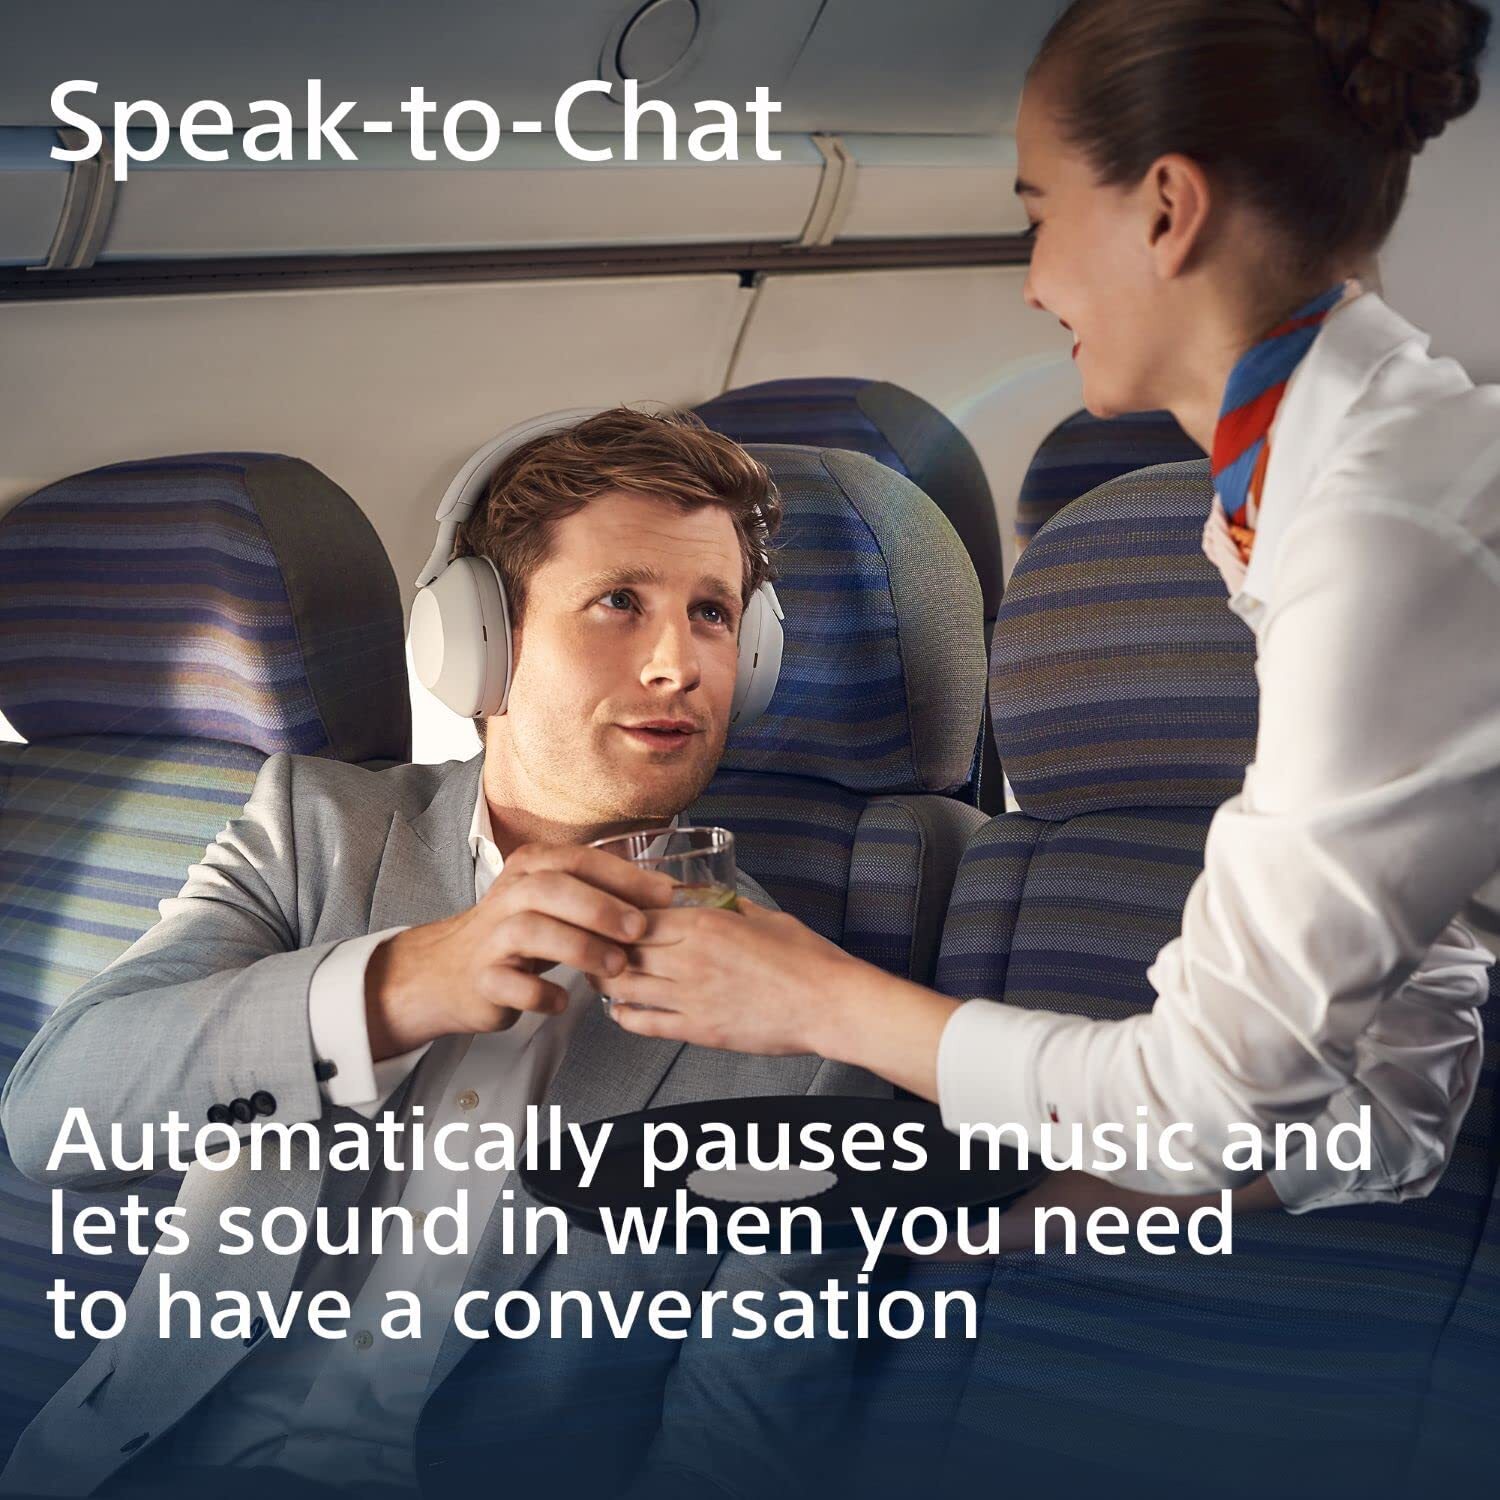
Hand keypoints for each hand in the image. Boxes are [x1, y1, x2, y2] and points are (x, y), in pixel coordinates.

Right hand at [366, 844, 674, 1059]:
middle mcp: (509, 895)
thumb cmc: (519, 932)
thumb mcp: (555, 901)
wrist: (450, 970)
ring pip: (534, 931)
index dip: (624, 876)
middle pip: (554, 888)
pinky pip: (512, 986)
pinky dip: (541, 994)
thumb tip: (666, 895)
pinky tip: (563, 1001)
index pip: (580, 859)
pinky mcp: (482, 978)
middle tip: (640, 930)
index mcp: (532, 868)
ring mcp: (491, 937)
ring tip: (616, 967)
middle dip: (602, 908)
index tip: (665, 896)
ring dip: (581, 948)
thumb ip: (600, 892)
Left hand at [599, 899, 860, 1056]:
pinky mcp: (697, 1030)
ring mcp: (690, 997)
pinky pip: (645, 1023)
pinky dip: (624, 1016)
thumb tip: (718, 899)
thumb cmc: (807, 959)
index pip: (637, 916)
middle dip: (604, 946)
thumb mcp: (766, 917)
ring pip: (625, 985)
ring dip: (607, 980)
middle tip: (594, 945)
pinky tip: (619, 1011)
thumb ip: (733, 907)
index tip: (608, 917)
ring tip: (600, 976)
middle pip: (623, 949)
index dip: (617, 917)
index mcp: (704, 924)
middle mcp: (689, 959)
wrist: (828, 1004)